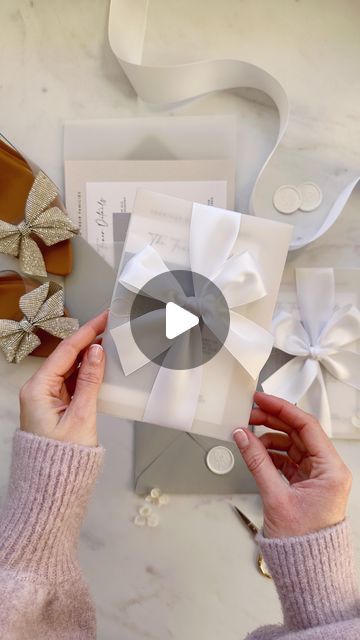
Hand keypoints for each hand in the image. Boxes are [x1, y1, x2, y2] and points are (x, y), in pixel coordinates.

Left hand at [19, 310, 107, 446]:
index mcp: (37, 389)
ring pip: (69, 369)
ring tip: (109, 342)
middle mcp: (37, 390)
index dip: (87, 332)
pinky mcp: (54, 406)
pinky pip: (70, 382)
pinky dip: (85, 373)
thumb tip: (97, 352)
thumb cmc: (62, 458)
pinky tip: (100, 366)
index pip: (65, 352)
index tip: (103, 318)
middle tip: (110, 326)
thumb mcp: (81, 416)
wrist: (54, 487)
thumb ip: (90, 381)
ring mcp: (45, 398)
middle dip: (88, 341)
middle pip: (65, 357)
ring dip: (88, 357)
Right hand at [233, 392, 351, 537]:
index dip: (282, 409)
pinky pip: (288, 459)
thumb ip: (256, 461)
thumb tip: (243, 436)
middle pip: (299, 433)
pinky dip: (271, 453)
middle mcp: (327, 470)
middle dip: (273, 421)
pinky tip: (256, 451)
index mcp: (331, 470)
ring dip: (270, 438)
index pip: (307, 426)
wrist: (306, 569)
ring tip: (249, 435)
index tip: (263, 399)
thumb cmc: (302, 542)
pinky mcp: (306, 484)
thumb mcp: (275, 496)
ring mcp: (317, 476)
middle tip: (250, 413)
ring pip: (292, 445)